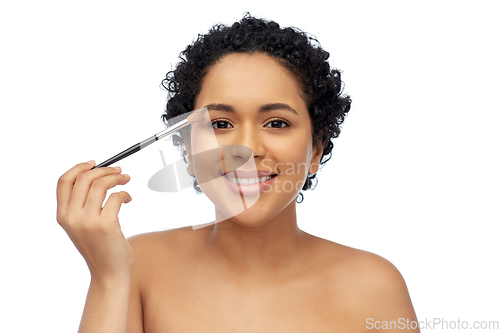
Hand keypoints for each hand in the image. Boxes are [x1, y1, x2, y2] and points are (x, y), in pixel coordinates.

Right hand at [56, 160, 132, 281]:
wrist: (108, 273)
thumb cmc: (100, 247)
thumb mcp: (83, 225)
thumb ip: (82, 205)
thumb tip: (97, 174)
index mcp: (63, 216)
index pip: (63, 182)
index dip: (79, 168)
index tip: (95, 163)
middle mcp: (71, 218)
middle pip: (84, 179)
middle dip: (104, 170)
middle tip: (119, 171)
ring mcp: (87, 222)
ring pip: (101, 184)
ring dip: (117, 178)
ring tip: (126, 180)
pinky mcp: (106, 225)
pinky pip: (116, 197)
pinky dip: (125, 193)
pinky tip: (128, 198)